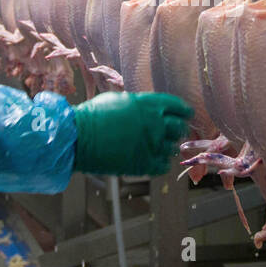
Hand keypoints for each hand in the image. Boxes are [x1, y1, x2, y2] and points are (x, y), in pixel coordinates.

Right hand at [72, 92, 194, 176]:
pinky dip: (160, 164)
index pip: (178, 107)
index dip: (184, 112)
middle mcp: (155, 124)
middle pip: (179, 128)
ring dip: (167, 148)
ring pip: (172, 148)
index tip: (186, 115)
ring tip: (156, 148)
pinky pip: (164, 166)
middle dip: (177, 130)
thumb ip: (141, 105)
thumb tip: (152, 109)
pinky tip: (153, 160)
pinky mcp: (144, 164)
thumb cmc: (95, 116)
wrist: (78, 138)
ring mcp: (151, 145)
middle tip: (172, 133)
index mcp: (150, 104)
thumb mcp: (120, 100)